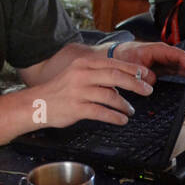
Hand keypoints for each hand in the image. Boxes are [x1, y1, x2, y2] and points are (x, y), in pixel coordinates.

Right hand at [27, 56, 156, 127]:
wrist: (36, 104)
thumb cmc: (59, 91)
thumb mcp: (77, 74)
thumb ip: (97, 74)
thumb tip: (121, 79)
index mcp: (83, 64)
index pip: (113, 63)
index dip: (132, 69)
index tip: (146, 74)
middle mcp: (82, 75)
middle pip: (115, 77)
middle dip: (135, 84)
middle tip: (147, 91)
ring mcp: (79, 92)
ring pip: (110, 96)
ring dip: (125, 105)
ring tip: (130, 110)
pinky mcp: (77, 108)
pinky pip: (101, 112)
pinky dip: (115, 117)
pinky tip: (121, 120)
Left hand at [109, 40, 184, 78]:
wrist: (117, 56)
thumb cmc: (124, 57)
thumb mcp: (132, 66)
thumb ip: (143, 74)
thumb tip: (152, 81)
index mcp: (158, 49)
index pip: (179, 55)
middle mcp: (164, 53)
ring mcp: (165, 59)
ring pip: (183, 64)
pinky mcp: (165, 66)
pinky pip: (179, 69)